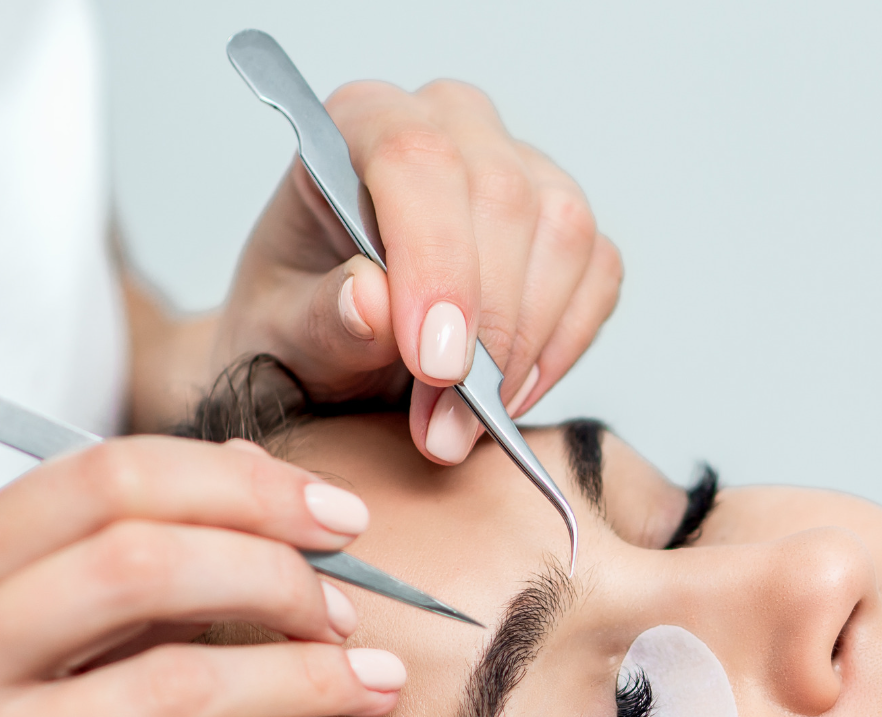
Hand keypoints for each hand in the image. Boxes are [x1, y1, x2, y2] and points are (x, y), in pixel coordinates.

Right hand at [0, 437, 403, 716]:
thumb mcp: (65, 630)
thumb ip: (148, 551)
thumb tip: (259, 466)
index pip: (109, 481)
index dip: (247, 489)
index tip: (340, 519)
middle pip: (141, 566)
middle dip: (277, 578)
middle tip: (343, 615)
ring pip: (171, 685)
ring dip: (300, 679)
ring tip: (365, 683)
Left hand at [213, 79, 622, 463]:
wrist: (336, 349)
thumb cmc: (305, 324)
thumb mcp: (283, 335)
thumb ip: (321, 318)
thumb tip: (374, 304)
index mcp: (361, 123)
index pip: (417, 159)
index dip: (436, 264)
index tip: (435, 366)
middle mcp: (451, 127)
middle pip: (502, 197)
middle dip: (482, 331)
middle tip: (442, 428)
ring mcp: (522, 170)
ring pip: (563, 235)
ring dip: (522, 349)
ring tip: (462, 425)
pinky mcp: (567, 228)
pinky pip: (598, 276)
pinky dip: (560, 350)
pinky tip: (506, 396)